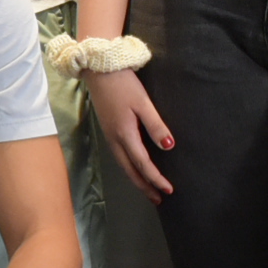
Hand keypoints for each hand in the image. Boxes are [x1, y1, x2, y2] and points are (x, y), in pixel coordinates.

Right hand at [86, 67, 172, 196]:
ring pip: (123, 165)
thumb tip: (169, 146)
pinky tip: (135, 168)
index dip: (156, 178)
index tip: (169, 190)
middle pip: (130, 170)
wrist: (98, 69)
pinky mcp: (108, 130)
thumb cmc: (123, 84)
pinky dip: (129, 168)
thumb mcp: (143, 103)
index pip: (143, 163)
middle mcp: (115, 139)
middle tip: (158, 199)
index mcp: (125, 134)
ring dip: (136, 179)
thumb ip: (156, 125)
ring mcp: (109, 136)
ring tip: (148, 189)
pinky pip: (119, 157)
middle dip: (144, 186)